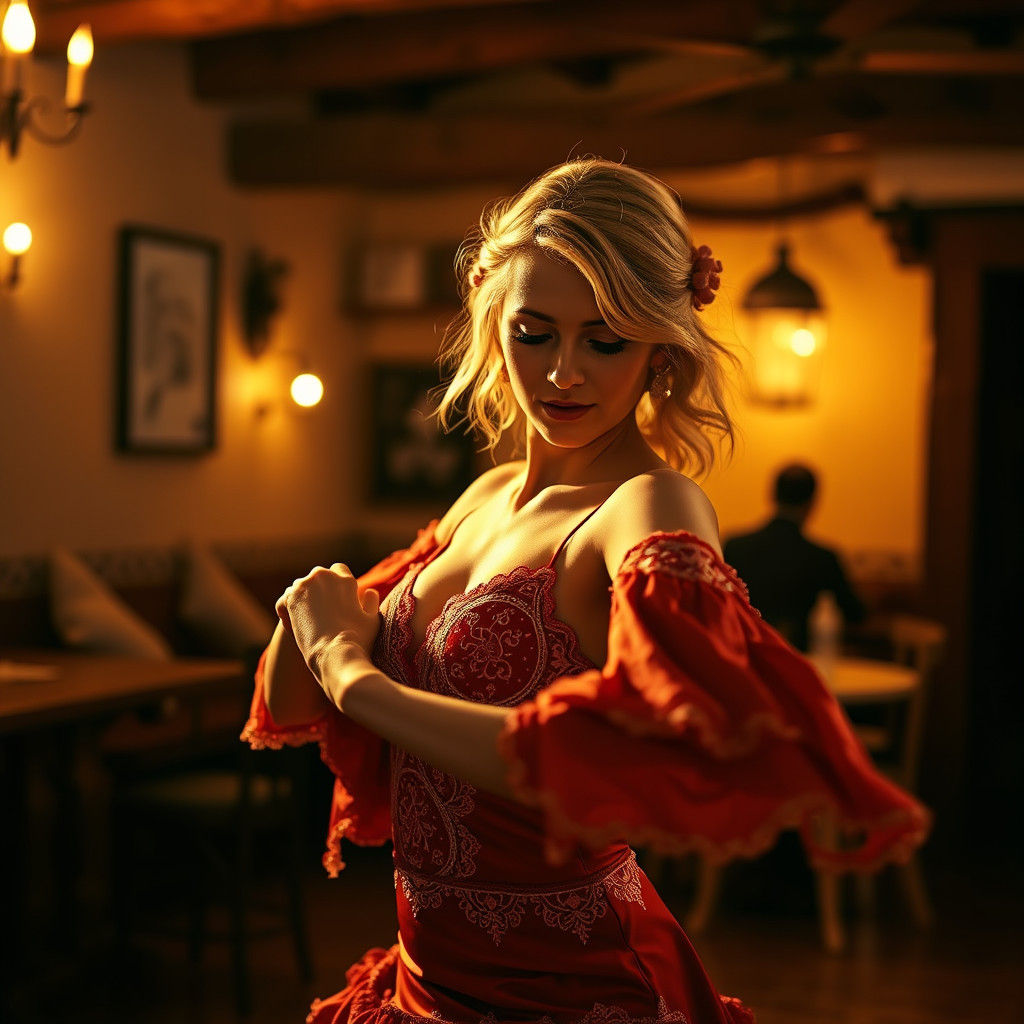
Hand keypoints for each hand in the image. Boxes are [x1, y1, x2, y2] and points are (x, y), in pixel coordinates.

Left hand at [276, 564, 379, 682]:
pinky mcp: (290, 599)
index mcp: (345, 579)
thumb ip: (372, 602)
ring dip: (303, 599)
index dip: (336, 584)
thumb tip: (370, 591)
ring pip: (300, 588)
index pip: (338, 570)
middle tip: (320, 612)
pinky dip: (287, 611)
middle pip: (318, 577)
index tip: (335, 600)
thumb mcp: (373, 619)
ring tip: (307, 623)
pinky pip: (285, 600)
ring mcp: (305, 585)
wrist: (334, 653)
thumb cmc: (358, 640)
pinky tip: (294, 627)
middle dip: (318, 590)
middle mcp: (325, 576)